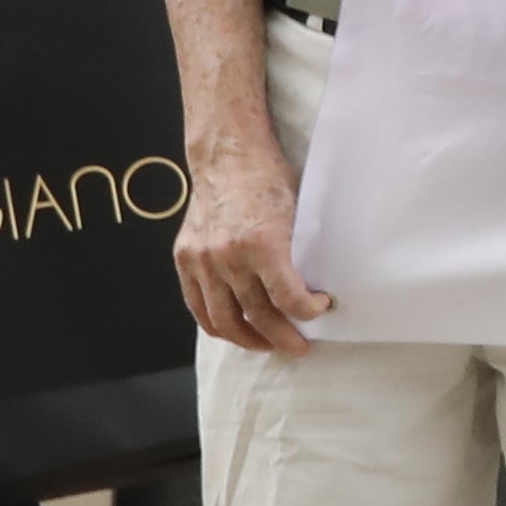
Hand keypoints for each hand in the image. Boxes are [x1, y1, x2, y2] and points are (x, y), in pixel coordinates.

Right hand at [169, 131, 330, 353]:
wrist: (228, 160)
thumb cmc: (269, 183)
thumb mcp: (297, 214)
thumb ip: (300, 254)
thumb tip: (318, 288)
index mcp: (262, 244)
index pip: (288, 298)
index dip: (308, 311)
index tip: (321, 308)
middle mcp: (228, 257)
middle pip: (258, 316)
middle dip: (283, 337)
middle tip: (299, 346)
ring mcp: (202, 261)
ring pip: (224, 320)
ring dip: (249, 340)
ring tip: (268, 345)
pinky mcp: (185, 260)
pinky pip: (199, 308)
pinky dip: (218, 325)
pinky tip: (237, 330)